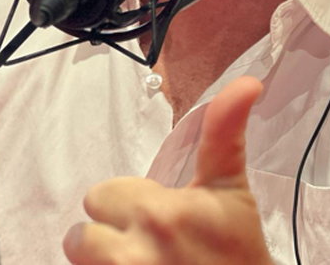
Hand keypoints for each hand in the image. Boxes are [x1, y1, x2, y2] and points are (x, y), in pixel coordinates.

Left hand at [62, 75, 271, 263]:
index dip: (128, 205)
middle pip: (80, 238)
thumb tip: (249, 81)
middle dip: (111, 237)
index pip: (98, 197)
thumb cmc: (236, 248)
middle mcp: (131, 255)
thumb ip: (223, 130)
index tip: (158, 219)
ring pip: (82, 263)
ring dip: (102, 264)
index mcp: (157, 213)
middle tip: (150, 246)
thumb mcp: (230, 187)